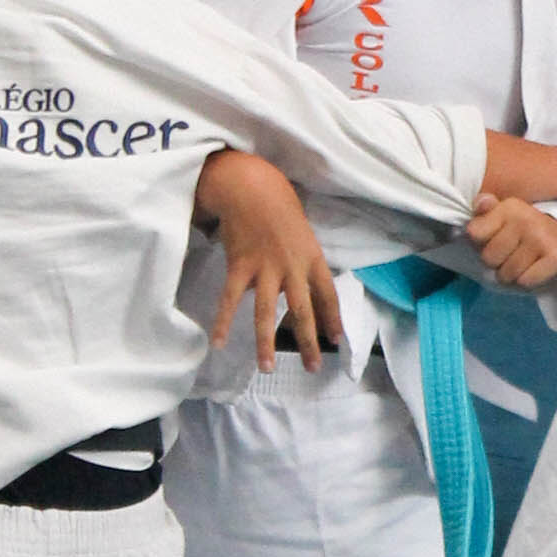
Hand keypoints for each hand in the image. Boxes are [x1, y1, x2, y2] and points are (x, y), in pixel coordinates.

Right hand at [194, 148, 340, 369]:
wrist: (250, 188)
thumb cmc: (279, 208)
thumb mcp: (302, 234)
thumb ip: (301, 264)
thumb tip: (297, 294)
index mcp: (313, 257)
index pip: (328, 294)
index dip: (333, 318)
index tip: (337, 340)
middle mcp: (292, 266)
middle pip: (303, 311)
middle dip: (309, 342)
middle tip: (312, 368)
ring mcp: (265, 268)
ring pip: (267, 312)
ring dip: (266, 343)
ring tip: (267, 367)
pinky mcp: (239, 266)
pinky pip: (231, 300)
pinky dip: (223, 322)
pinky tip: (218, 342)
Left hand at [466, 192, 556, 291]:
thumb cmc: (533, 235)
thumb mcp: (509, 220)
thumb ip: (488, 213)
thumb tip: (480, 202)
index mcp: (510, 207)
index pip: (474, 232)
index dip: (481, 244)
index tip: (496, 241)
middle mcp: (526, 219)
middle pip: (489, 258)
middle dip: (498, 264)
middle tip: (515, 256)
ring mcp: (542, 238)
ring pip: (507, 274)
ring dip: (514, 276)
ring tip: (528, 264)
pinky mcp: (556, 257)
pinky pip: (525, 281)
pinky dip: (529, 283)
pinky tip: (538, 272)